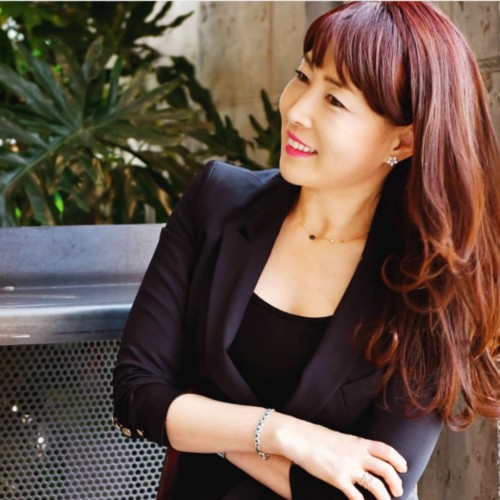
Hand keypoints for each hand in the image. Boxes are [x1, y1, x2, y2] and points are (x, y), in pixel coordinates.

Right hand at [270, 415, 406, 499]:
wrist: (300, 439)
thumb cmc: (317, 437)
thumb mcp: (341, 439)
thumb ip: (354, 447)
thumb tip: (363, 455)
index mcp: (359, 442)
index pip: (386, 450)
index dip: (398, 460)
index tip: (403, 468)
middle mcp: (357, 455)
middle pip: (386, 469)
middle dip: (396, 482)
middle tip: (398, 490)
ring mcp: (348, 468)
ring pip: (376, 486)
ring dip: (385, 496)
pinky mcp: (338, 480)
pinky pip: (356, 497)